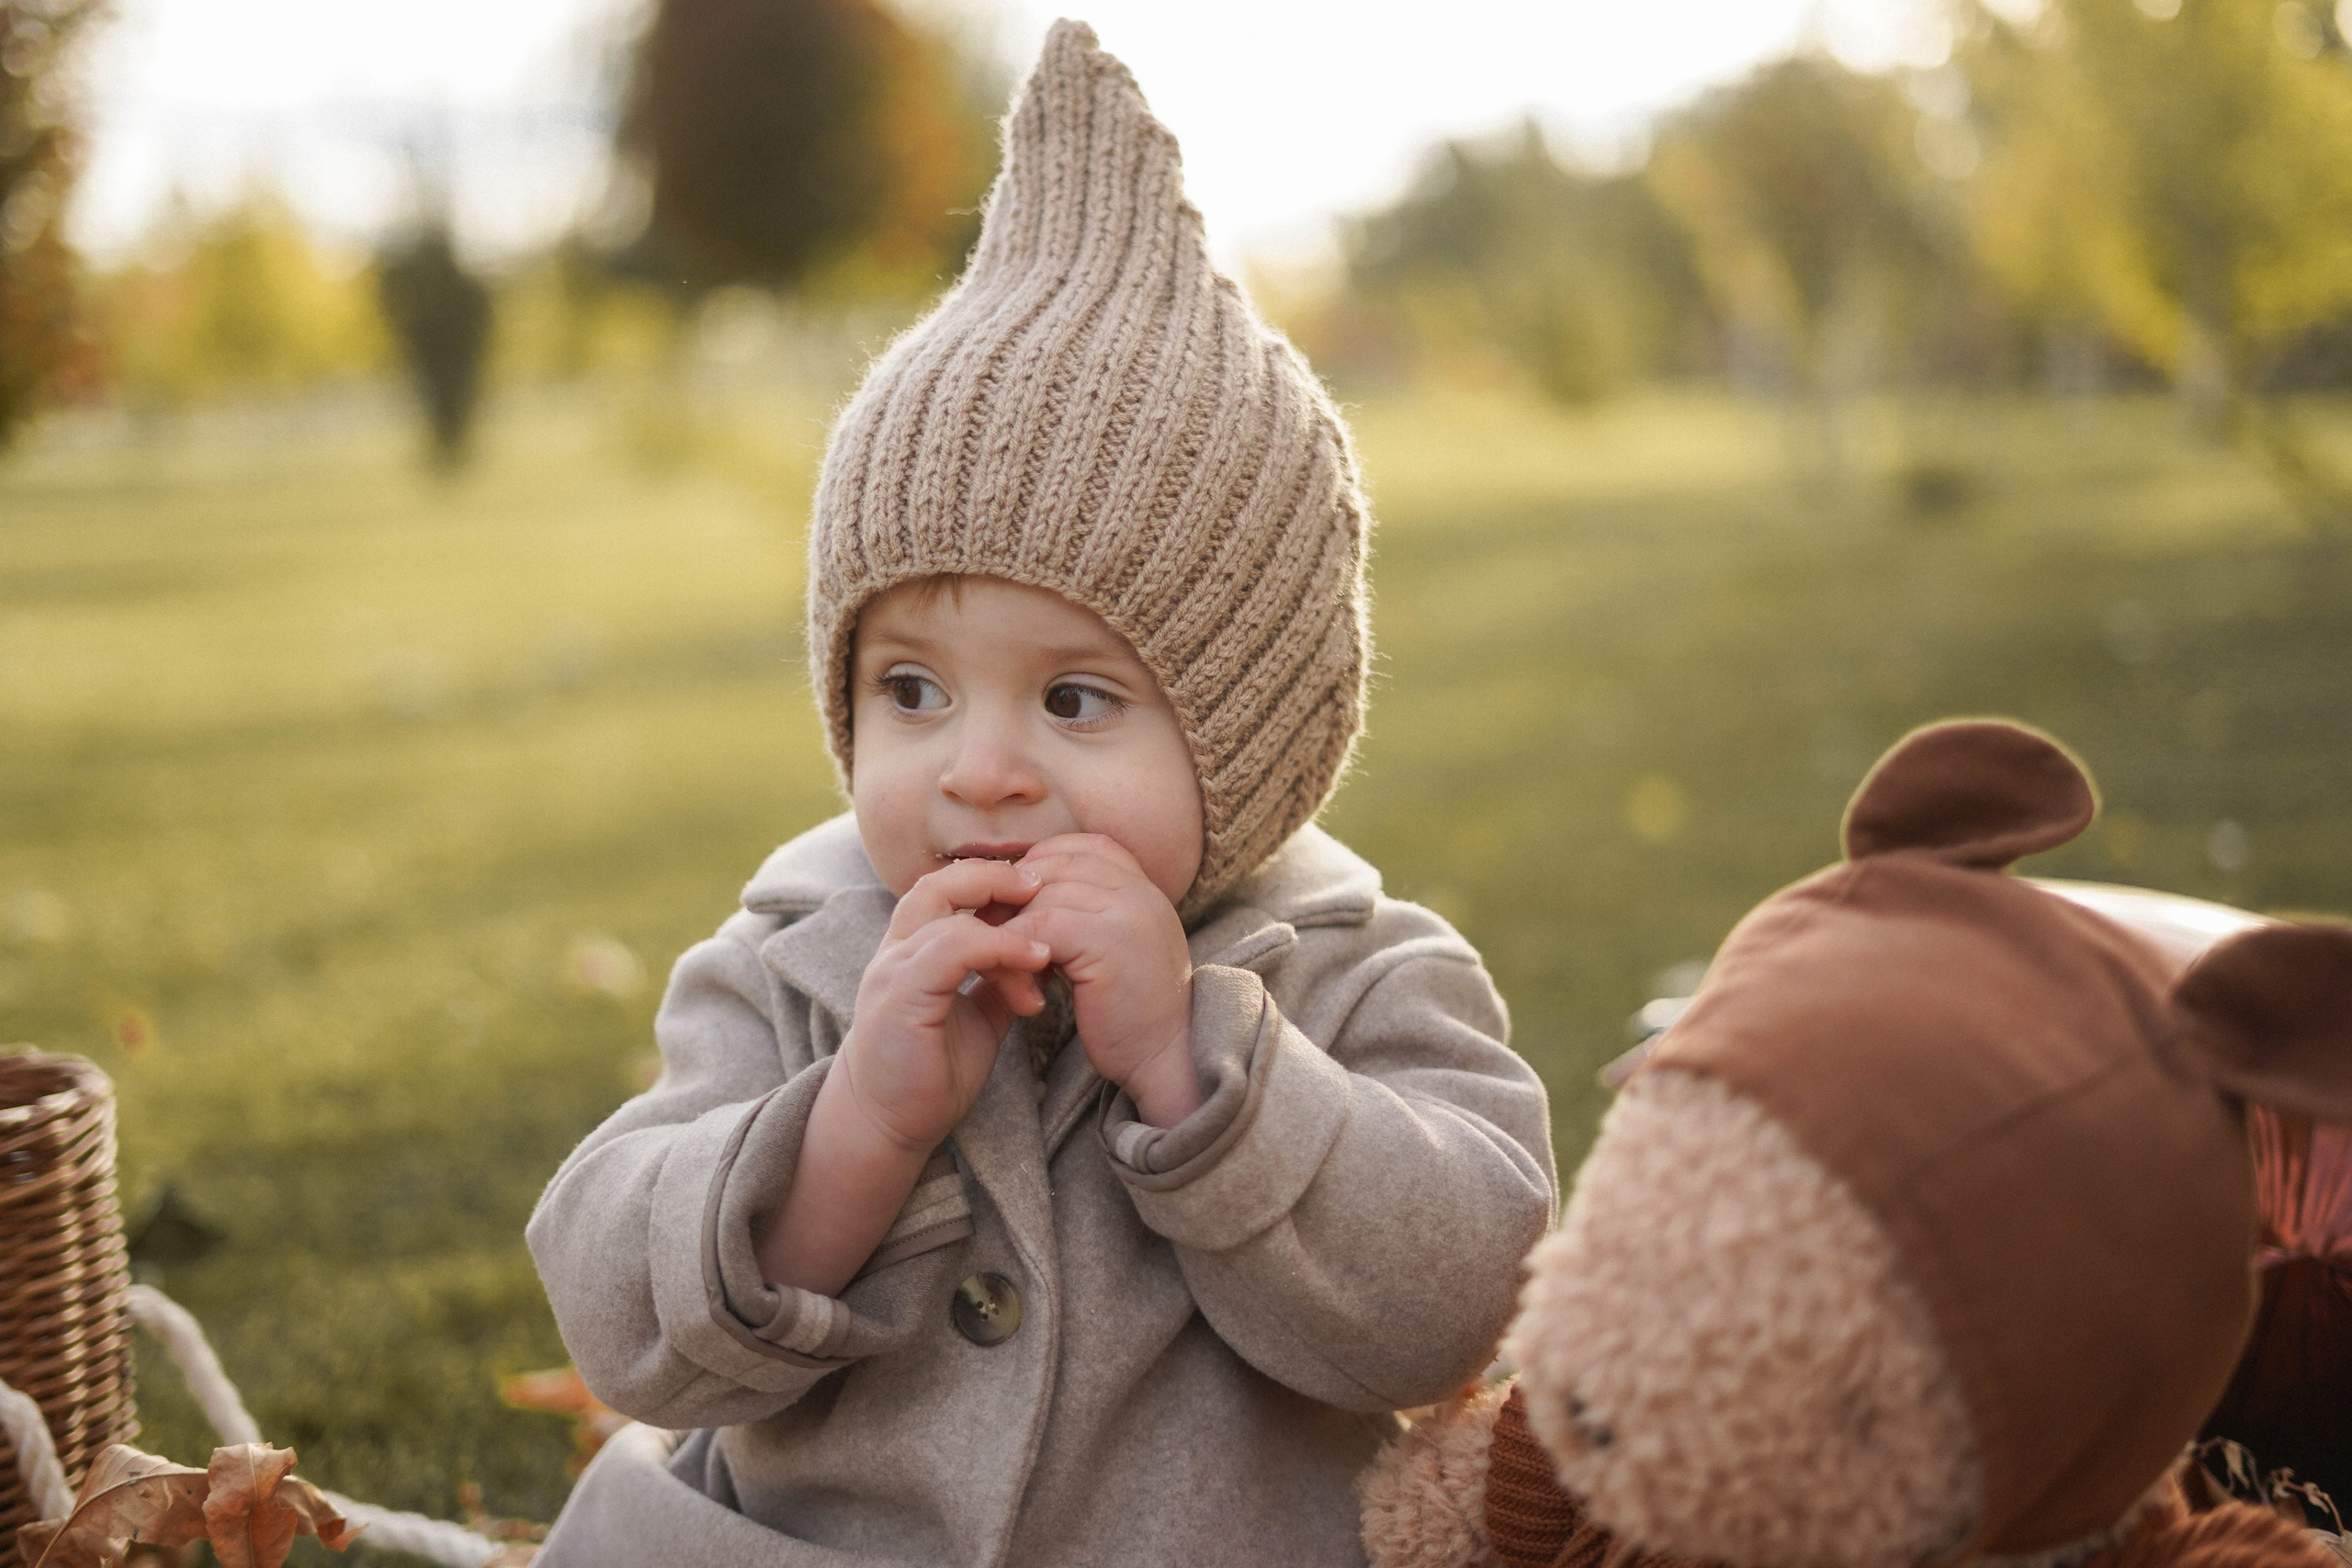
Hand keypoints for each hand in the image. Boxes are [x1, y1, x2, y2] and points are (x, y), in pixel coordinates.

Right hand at [840, 859, 1053, 1153]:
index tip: (1042, 894)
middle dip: (995, 876)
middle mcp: (896, 952)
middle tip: (1046, 888)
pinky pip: (950, 948)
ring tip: (1048, 939)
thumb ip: (998, 982)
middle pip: (939, 882)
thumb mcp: (977, 1017)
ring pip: (945, 907)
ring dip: (1006, 919)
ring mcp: (894, 971)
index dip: (993, 881)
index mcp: (912, 952)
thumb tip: (1041, 955)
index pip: (947, 888)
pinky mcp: (901, 996)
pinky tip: (1034, 961)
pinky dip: (998, 947)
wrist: (887, 1126)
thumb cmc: (928, 1073)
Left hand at [1006, 834, 1199, 1126]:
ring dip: (1011, 927)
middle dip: (1015, 895)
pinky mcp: (1110, 941)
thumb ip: (1087, 915)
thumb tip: (1022, 895)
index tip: (1015, 906)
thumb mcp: (1114, 950)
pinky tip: (1018, 983)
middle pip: (1056, 865)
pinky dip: (1016, 949)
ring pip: (1042, 895)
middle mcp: (1140, 890)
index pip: (1080, 848)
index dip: (1039, 869)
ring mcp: (1129, 911)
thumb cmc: (1132, 1014)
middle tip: (989, 933)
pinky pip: (1041, 925)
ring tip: (1001, 962)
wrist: (1168, 1060)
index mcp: (1143, 887)